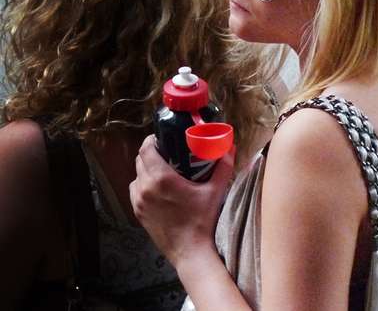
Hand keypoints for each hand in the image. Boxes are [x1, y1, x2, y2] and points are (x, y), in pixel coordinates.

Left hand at [129, 135, 234, 266]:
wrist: (190, 252)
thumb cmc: (203, 220)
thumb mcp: (215, 191)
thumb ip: (223, 167)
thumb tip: (230, 147)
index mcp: (162, 178)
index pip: (146, 149)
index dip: (151, 140)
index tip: (162, 138)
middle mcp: (146, 187)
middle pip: (140, 159)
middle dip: (151, 152)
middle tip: (166, 151)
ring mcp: (140, 201)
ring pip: (136, 175)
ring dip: (146, 168)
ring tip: (161, 169)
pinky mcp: (138, 213)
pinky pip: (135, 191)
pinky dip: (142, 184)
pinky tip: (156, 188)